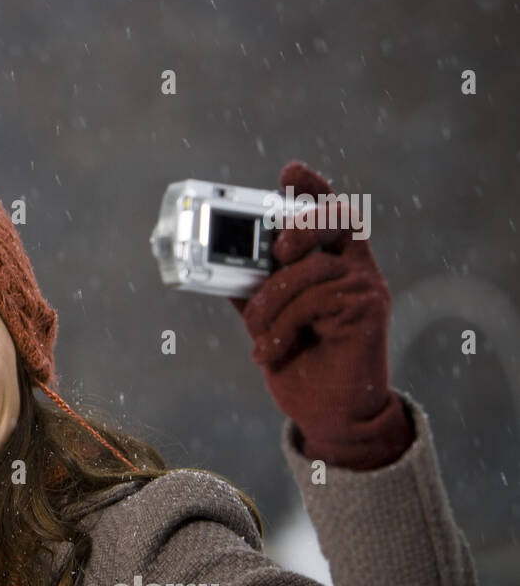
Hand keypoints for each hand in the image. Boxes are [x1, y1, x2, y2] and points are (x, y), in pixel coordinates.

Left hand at [229, 160, 412, 469]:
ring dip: (270, 303)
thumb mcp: (268, 319)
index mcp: (333, 263)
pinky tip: (271, 351)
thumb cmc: (302, 364)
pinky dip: (281, 327)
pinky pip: (313, 301)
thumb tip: (218, 265)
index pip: (330, 213)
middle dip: (300, 224)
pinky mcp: (368, 311)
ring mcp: (366, 288)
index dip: (313, 188)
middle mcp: (356, 269)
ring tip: (258, 334)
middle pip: (336, 219)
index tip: (290, 171)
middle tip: (276, 251)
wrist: (329, 413)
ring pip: (309, 270)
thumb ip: (254, 289)